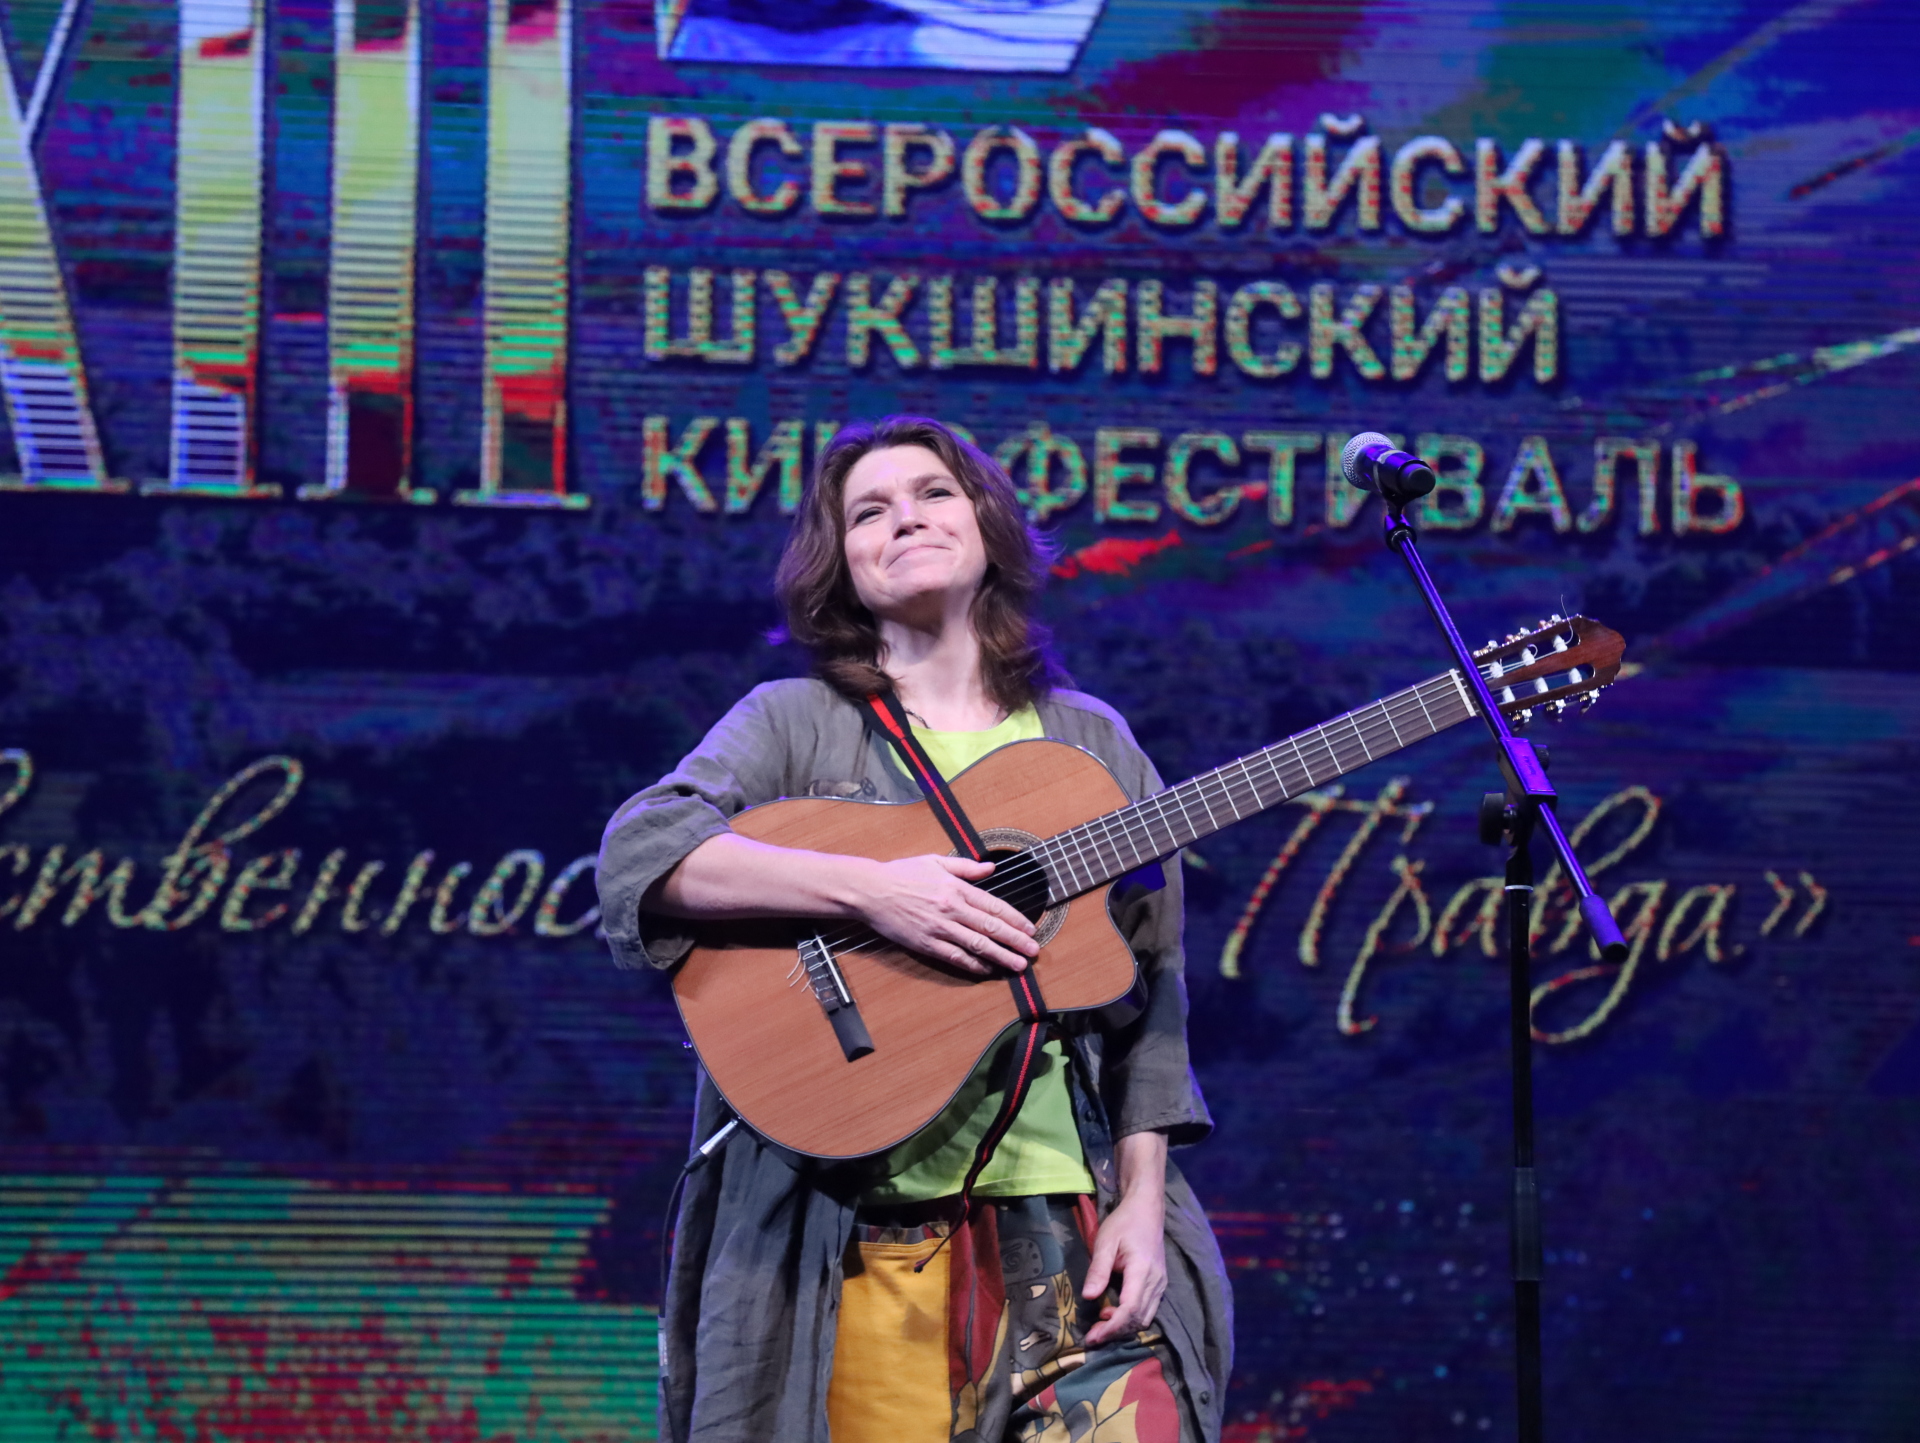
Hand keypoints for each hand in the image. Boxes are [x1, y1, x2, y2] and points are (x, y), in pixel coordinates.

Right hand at [858, 854, 1038, 974]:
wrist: (871, 891)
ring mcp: (939, 928)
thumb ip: (965, 866)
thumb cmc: (901, 874)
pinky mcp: (926, 943)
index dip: (1015, 919)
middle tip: (1033, 951)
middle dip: (1016, 940)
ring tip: (1018, 964)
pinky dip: (973, 964)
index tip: (1030, 928)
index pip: (993, 905)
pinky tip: (987, 969)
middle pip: (991, 927)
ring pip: (977, 945)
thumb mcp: (935, 861)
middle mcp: (952, 909)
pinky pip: (955, 957)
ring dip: (1001, 956)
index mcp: (956, 887)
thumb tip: (990, 868)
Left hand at [1081, 1185, 1168, 1346]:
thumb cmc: (1124, 1223)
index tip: (1093, 1336)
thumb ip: (1098, 1270)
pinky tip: (1113, 1312)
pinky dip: (1131, 1317)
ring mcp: (1161, 1284)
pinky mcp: (1160, 1284)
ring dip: (1124, 1326)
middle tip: (1093, 1336)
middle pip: (1138, 1319)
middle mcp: (1156, 1282)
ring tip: (1100, 1324)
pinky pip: (1148, 1309)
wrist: (1146, 1209)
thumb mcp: (1105, 1242)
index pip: (1130, 1309)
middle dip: (1116, 1332)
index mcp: (1142, 1270)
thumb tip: (1089, 1297)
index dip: (1112, 1326)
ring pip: (1145, 1317)